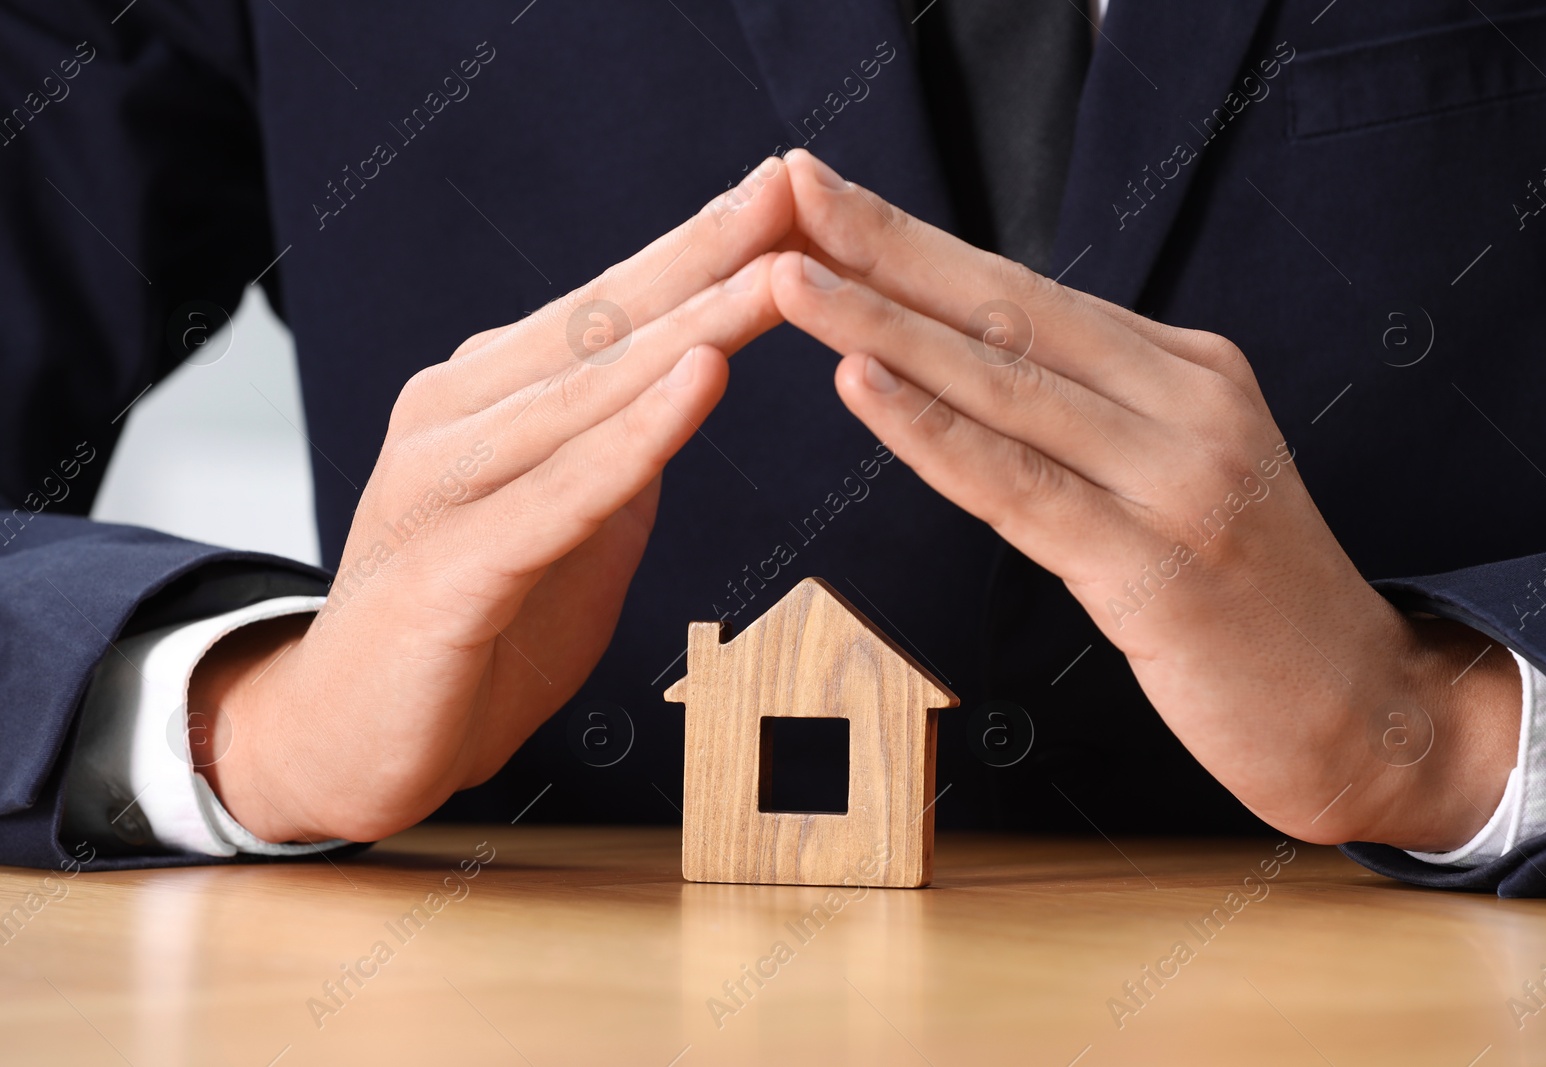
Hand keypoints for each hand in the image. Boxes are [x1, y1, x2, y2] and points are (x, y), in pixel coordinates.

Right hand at [187, 158, 794, 842]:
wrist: (347, 743)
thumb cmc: (470, 630)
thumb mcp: (567, 524)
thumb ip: (617, 453)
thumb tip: (694, 381)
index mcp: (485, 398)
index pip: (607, 309)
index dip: (698, 250)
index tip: (783, 192)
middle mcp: (456, 418)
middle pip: (599, 325)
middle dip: (705, 256)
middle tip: (792, 187)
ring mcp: (442, 486)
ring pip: (585, 394)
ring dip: (690, 328)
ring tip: (772, 274)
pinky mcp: (448, 571)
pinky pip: (559, 494)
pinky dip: (635, 436)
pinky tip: (701, 380)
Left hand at [771, 150, 1519, 850]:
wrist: (1358, 708)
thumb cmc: (1245, 598)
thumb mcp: (1179, 471)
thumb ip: (1094, 415)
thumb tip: (972, 366)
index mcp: (1187, 368)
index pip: (1028, 289)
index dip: (918, 244)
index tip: (830, 200)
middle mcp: (1188, 402)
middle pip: (1008, 309)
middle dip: (887, 249)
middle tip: (793, 193)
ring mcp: (1179, 478)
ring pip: (1004, 385)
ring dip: (884, 327)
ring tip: (793, 280)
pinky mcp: (1156, 566)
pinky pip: (1019, 487)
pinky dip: (933, 432)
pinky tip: (862, 383)